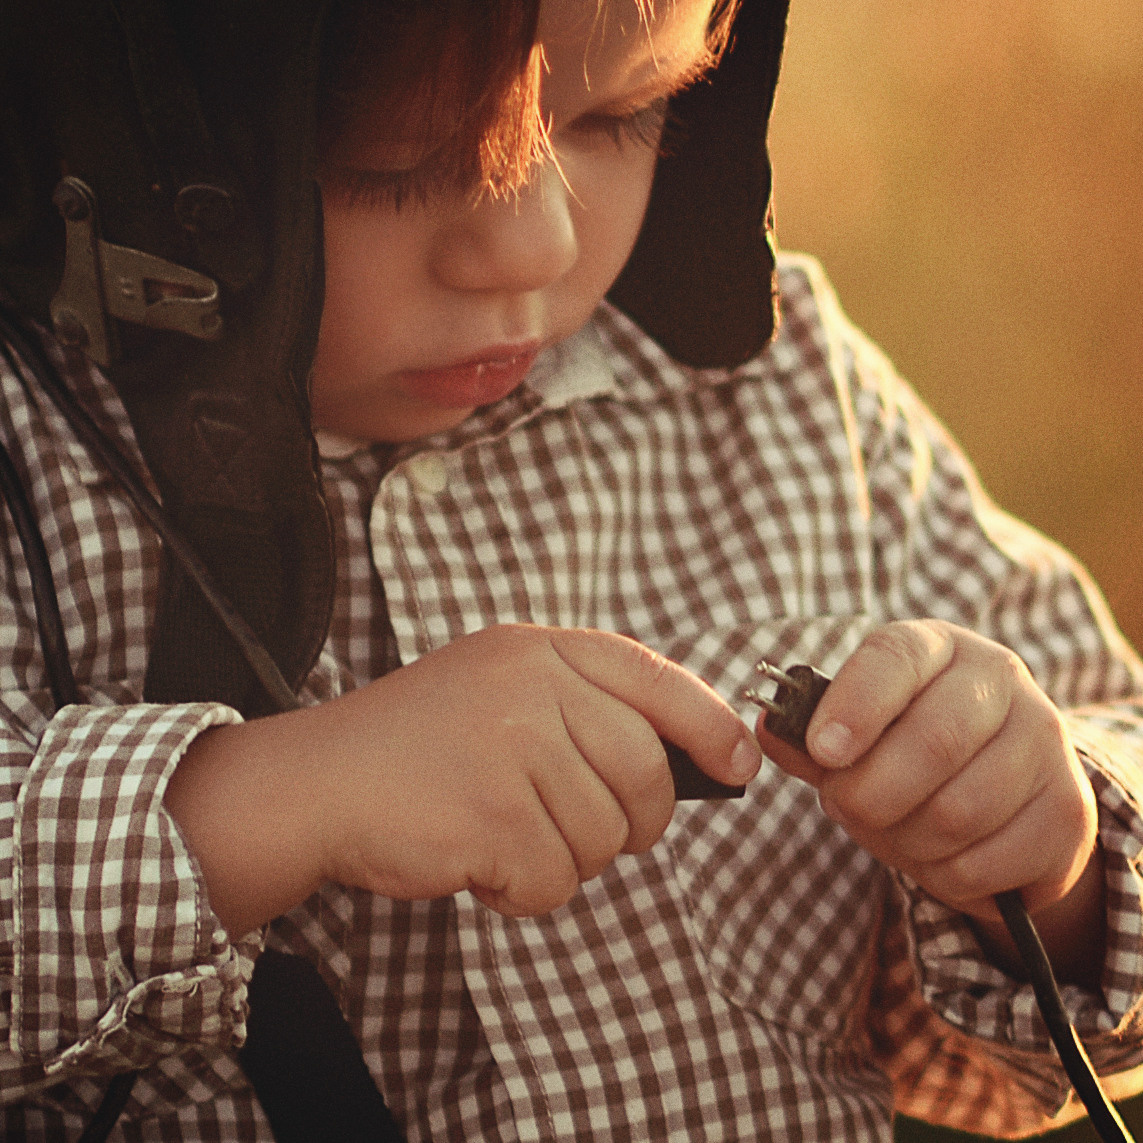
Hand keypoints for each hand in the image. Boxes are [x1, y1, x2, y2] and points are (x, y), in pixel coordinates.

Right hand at [168, 624, 760, 933]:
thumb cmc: (414, 748)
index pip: (654, 676)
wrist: (315, 783)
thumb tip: (686, 759)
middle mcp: (530, 686)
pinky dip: (527, 892)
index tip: (740, 764)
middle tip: (584, 832)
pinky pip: (556, 880)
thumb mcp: (498, 691)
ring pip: (605, 835)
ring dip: (566, 859)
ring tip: (504, 839)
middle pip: (645, 770)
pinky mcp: (493, 815)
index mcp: (536, 650)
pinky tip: (480, 866)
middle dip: (634, 820)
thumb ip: (579, 707)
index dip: (710, 724)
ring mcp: (512, 747)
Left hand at [755, 620, 1101, 977]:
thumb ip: (807, 735)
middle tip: (846, 807)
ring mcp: (1045, 742)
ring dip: (906, 840)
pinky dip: (945, 875)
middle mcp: (999, 679)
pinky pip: (985, 862)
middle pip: (931, 742)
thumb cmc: (908, 753)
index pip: (894, 655)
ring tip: (897, 829)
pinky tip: (941, 854)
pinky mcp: (1068, 811)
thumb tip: (768, 729)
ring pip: (957, 810)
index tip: (823, 750)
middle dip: (871, 792)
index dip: (855, 704)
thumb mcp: (853, 734)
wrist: (1003, 799)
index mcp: (936, 647)